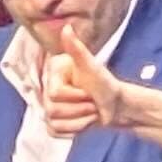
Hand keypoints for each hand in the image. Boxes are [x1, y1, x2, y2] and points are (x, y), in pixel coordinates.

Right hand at [36, 21, 118, 138]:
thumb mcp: (92, 66)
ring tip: (90, 111)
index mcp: (53, 74)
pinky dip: (74, 130)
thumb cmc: (105, 84)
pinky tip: (83, 121)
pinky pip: (56, 133)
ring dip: (80, 121)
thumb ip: (77, 49)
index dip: (76, 96)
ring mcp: (48, 109)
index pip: (55, 94)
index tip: (88, 91)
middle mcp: (47, 90)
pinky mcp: (53, 125)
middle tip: (91, 103)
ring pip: (55, 123)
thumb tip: (67, 28)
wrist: (114, 105)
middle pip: (53, 111)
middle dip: (80, 110)